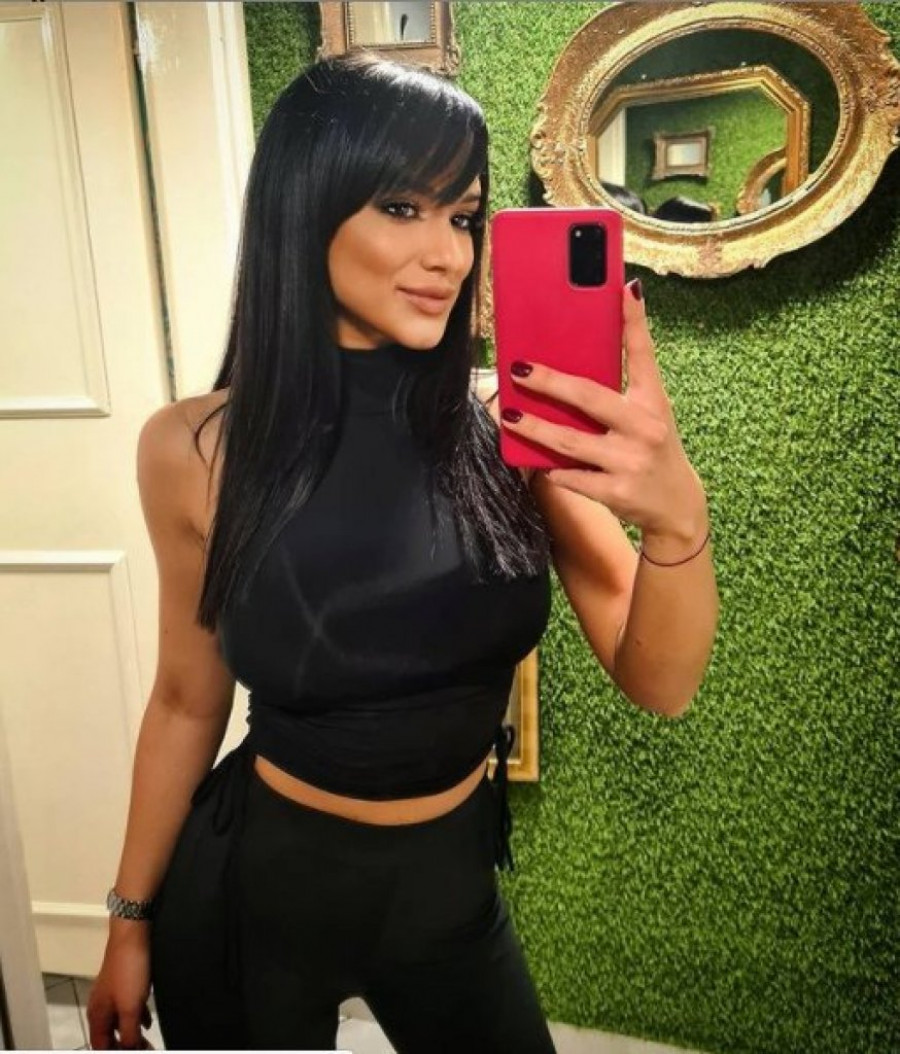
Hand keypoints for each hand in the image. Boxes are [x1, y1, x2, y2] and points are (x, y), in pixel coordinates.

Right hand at [87, 928, 152, 1049]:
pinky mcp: (124, 982)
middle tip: (145, 1050)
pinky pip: (128, 1007)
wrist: (133, 933)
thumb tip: (129, 1051)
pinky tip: (148, 1021)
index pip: (100, 1046)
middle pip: (109, 1036)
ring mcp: (111, 993)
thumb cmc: (129, 969)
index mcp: (97, 1015)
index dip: (115, 1053)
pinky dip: (137, 1018)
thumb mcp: (130, 1007)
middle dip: (125, 1046)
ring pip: (120, 1022)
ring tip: (147, 1042)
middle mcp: (100, 1006)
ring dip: (132, 1034)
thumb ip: (128, 1033)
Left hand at [500, 279, 707, 553]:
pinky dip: (554, 469)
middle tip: (519, 369)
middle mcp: (645, 427)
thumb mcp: (650, 414)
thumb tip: (575, 363)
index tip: (624, 288)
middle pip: (590, 397)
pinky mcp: (617, 491)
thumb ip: (621, 390)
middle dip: (550, 383)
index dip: (634, 320)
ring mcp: (630, 461)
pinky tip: (539, 463)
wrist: (677, 506)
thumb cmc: (653, 449)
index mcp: (653, 401)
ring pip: (571, 441)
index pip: (643, 354)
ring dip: (536, 429)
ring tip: (511, 417)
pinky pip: (572, 477)